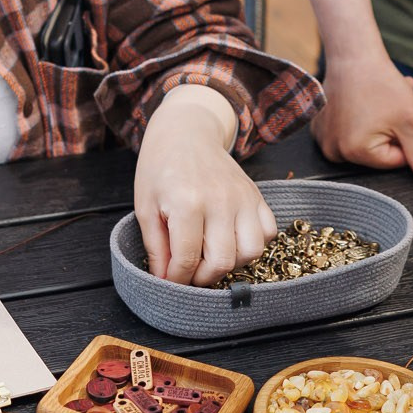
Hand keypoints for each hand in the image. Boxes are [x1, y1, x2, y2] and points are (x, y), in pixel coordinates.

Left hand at [135, 91, 272, 285]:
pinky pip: (268, 233)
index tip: (170, 280)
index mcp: (187, 202)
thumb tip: (163, 280)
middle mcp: (220, 200)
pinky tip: (231, 239)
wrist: (186, 132)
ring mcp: (243, 197)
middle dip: (203, 277)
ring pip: (251, 252)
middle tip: (189, 272)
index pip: (187, 259)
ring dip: (231, 264)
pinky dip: (253, 244)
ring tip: (210, 256)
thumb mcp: (145, 206)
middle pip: (222, 262)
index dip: (177, 279)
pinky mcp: (256, 195)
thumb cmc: (160, 168)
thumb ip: (156, 246)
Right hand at [316, 50, 412, 184]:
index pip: (399, 159)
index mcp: (354, 153)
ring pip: (374, 135)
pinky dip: (376, 115)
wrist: (352, 52)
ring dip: (397, 117)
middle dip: (411, 126)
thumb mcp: (409, 121)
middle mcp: (334, 150)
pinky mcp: (324, 124)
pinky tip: (390, 97)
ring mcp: (326, 137)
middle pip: (386, 146)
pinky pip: (356, 127)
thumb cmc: (378, 82)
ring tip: (410, 93)